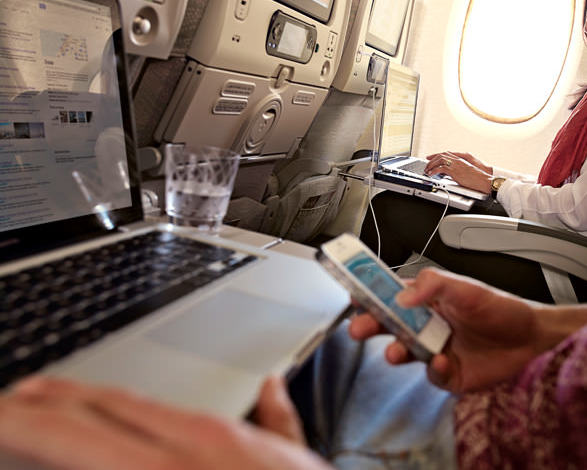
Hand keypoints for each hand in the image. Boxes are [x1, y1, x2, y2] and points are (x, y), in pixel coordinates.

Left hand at [0, 376, 331, 469]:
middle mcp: (174, 460)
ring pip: (82, 458)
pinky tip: (39, 469)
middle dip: (33, 414)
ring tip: (4, 430)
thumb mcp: (296, 458)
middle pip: (86, 428)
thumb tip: (271, 386)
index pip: (122, 405)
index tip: (31, 392)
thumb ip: (279, 420)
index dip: (70, 397)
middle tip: (2, 404)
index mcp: (205, 437)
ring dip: (36, 444)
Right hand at [349, 268, 554, 392]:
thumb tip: (403, 296)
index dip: (371, 295)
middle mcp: (428, 325)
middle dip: (370, 326)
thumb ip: (435, 285)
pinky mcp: (449, 375)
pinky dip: (433, 369)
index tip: (354, 296)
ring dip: (395, 352)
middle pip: (390, 326)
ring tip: (394, 352)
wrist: (532, 340)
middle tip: (358, 329)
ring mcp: (436, 350)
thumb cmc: (502, 309)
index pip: (392, 295)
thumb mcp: (468, 288)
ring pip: (405, 352)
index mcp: (429, 301)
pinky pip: (432, 375)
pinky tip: (441, 361)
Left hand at [423, 151, 492, 192]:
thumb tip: (449, 173)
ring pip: (439, 160)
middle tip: (426, 164)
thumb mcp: (466, 171)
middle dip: (432, 159)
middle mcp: (457, 160)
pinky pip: (440, 168)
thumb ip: (457, 169)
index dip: (437, 155)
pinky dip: (434, 171)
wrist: (483, 180)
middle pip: (441, 155)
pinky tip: (431, 174)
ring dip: (431, 165)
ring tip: (427, 170)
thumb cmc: (477, 178)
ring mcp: (455, 164)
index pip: (446, 154)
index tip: (431, 157)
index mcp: (460, 159)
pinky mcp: (454, 171)